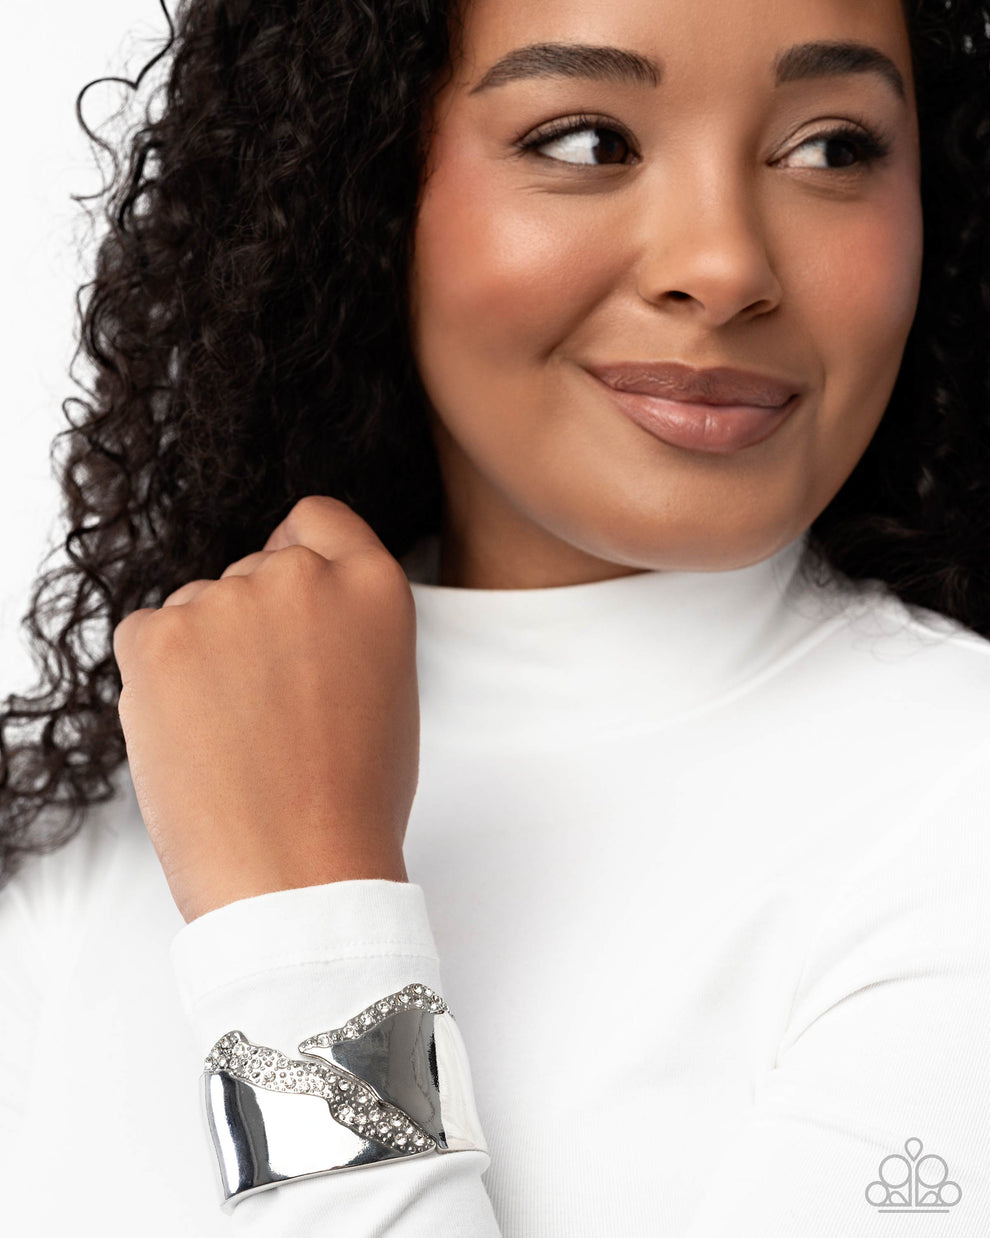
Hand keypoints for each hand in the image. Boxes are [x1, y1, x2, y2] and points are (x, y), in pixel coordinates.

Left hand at [112, 495, 417, 922]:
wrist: (299, 873)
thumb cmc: (352, 798)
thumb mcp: (386, 684)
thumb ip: (344, 623)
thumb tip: (288, 608)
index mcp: (372, 585)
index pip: (317, 521)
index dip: (299, 558)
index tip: (289, 605)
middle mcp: (300, 576)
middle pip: (252, 569)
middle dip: (253, 622)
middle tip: (268, 703)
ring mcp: (225, 602)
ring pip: (197, 606)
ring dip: (206, 653)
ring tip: (234, 733)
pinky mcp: (156, 639)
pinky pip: (147, 636)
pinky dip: (160, 677)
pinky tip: (194, 732)